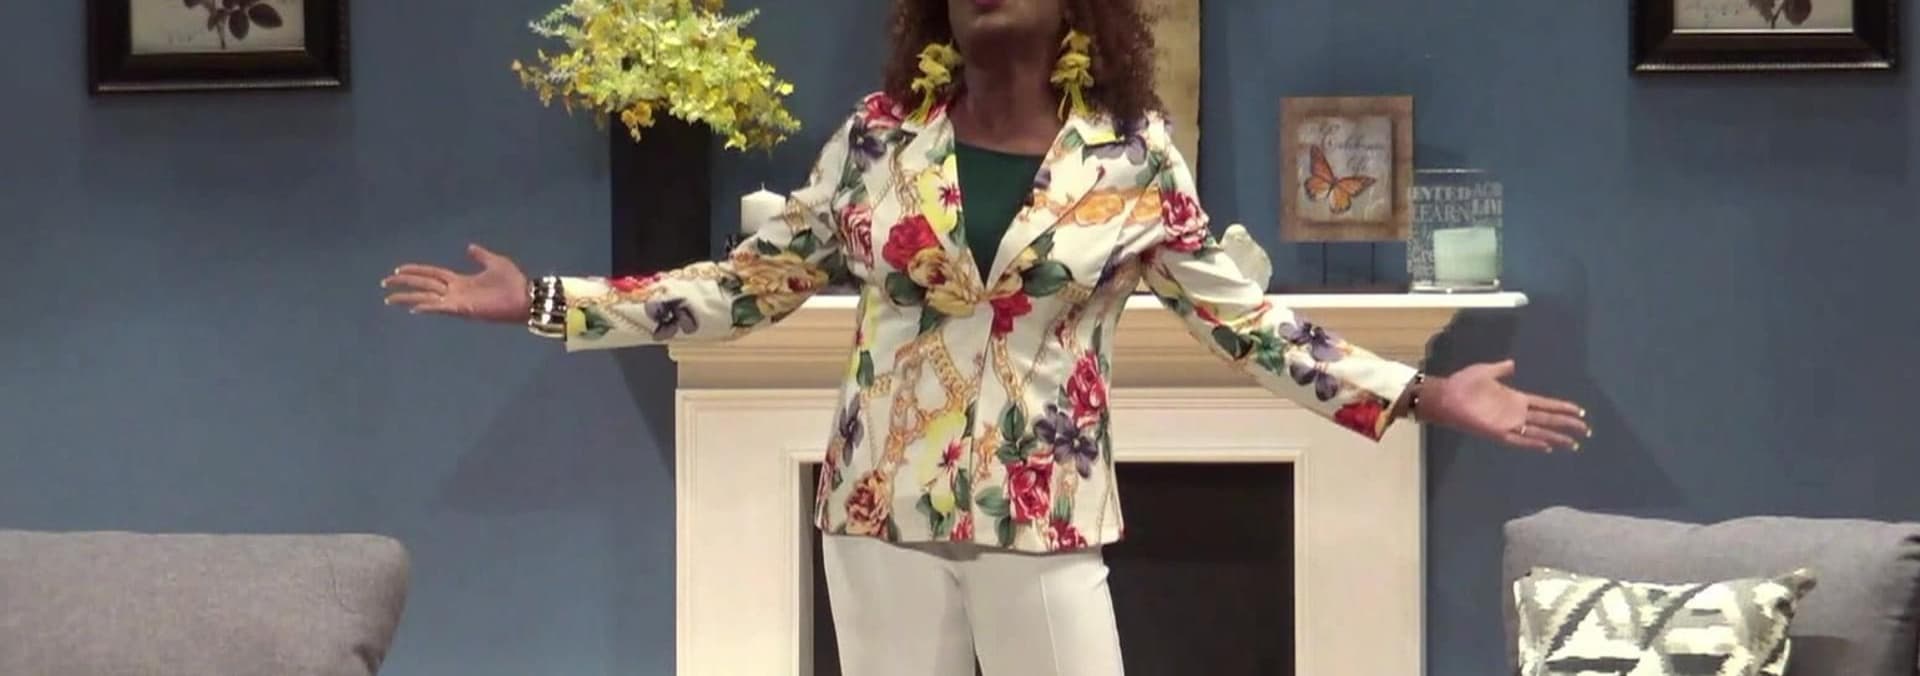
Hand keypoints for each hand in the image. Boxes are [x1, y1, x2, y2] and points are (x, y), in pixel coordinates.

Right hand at [382, 244, 529, 323]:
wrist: (526, 297)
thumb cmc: (513, 282)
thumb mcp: (495, 262)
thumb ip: (480, 255)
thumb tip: (469, 247)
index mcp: (460, 280)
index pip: (431, 274)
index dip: (415, 271)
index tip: (398, 270)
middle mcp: (455, 292)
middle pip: (424, 285)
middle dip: (405, 284)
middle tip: (385, 283)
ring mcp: (458, 301)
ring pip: (427, 298)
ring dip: (408, 298)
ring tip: (390, 299)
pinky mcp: (464, 310)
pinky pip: (441, 308)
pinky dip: (428, 307)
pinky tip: (414, 308)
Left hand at [1414, 360, 1589, 451]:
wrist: (1446, 395)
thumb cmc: (1463, 384)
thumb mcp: (1485, 371)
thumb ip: (1500, 370)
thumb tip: (1513, 363)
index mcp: (1515, 398)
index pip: (1545, 404)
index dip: (1562, 407)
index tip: (1579, 411)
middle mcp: (1515, 412)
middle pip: (1547, 419)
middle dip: (1566, 425)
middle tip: (1586, 431)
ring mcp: (1508, 423)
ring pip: (1538, 432)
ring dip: (1555, 437)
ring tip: (1573, 444)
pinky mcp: (1497, 432)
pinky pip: (1519, 440)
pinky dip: (1533, 443)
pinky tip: (1547, 446)